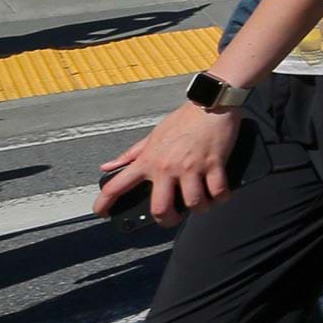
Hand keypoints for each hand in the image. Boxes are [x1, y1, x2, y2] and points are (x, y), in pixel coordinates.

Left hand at [95, 105, 241, 224]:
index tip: (101, 213)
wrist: (211, 103)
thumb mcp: (153, 135)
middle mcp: (167, 167)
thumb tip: (108, 167)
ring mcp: (191, 167)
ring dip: (198, 209)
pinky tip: (219, 195)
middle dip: (166, 220)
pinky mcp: (214, 164)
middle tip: (171, 218)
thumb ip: (131, 154)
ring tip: (201, 204)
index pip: (117, 185)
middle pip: (160, 208)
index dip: (104, 203)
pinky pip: (218, 191)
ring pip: (193, 203)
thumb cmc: (184, 119)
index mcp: (149, 160)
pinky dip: (220, 198)